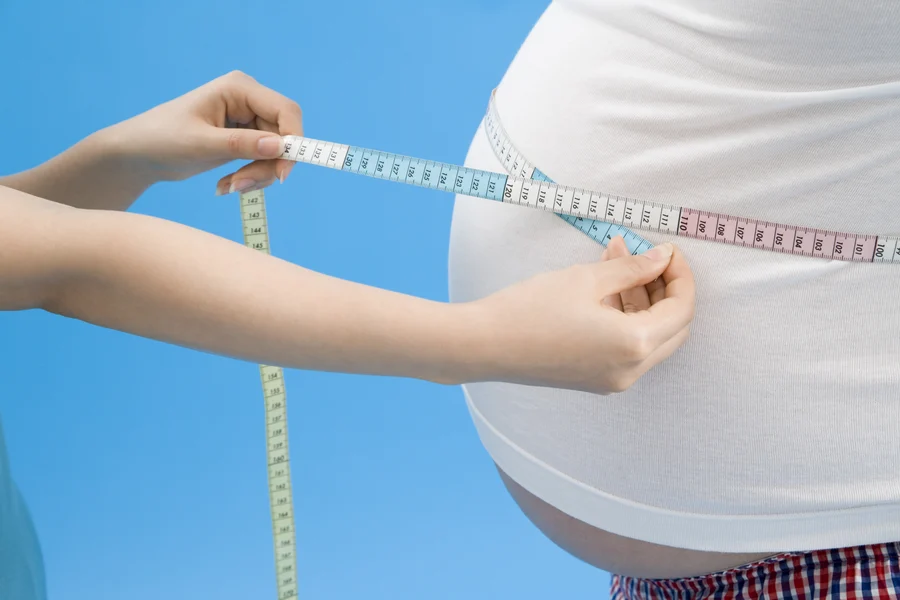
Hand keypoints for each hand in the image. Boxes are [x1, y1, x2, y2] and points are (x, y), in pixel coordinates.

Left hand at [102, 70, 302, 194]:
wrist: (139, 154)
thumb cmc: (161, 139)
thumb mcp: (201, 144)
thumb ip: (241, 145)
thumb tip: (280, 147)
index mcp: (239, 88)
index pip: (286, 110)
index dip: (293, 141)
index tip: (282, 174)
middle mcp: (248, 100)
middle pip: (283, 136)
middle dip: (267, 166)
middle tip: (242, 186)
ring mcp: (247, 120)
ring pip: (275, 153)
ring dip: (257, 175)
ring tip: (229, 187)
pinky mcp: (243, 139)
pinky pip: (263, 161)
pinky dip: (250, 177)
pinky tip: (226, 184)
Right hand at [471, 236, 694, 393]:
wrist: (484, 345)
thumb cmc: (530, 310)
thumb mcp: (586, 279)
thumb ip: (633, 268)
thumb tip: (664, 257)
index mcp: (634, 344)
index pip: (681, 309)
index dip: (681, 276)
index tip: (668, 252)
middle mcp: (630, 370)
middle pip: (674, 328)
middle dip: (667, 289)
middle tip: (652, 258)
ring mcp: (613, 379)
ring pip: (651, 337)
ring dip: (643, 299)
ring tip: (619, 260)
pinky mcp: (595, 379)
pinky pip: (627, 347)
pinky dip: (626, 317)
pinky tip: (606, 287)